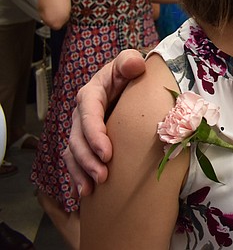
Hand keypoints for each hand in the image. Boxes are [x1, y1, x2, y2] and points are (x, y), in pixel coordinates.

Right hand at [63, 49, 147, 196]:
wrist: (128, 80)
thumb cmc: (129, 71)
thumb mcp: (129, 61)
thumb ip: (130, 61)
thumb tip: (135, 64)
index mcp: (91, 94)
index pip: (88, 115)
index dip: (95, 135)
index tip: (107, 153)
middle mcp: (82, 114)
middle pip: (77, 139)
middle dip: (88, 159)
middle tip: (103, 176)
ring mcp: (82, 129)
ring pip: (73, 153)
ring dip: (80, 172)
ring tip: (91, 190)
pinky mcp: (87, 142)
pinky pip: (75, 161)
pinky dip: (78, 177)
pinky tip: (83, 194)